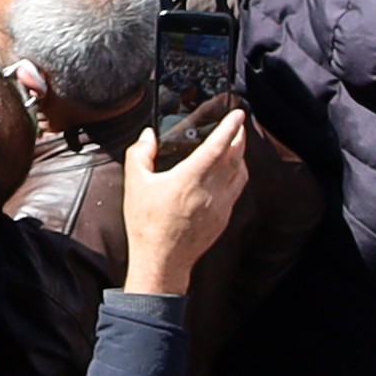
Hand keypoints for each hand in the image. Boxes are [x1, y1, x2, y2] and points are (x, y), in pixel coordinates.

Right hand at [121, 101, 253, 298]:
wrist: (162, 260)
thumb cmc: (147, 225)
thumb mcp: (135, 184)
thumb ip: (140, 154)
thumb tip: (148, 137)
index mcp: (190, 179)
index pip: (217, 146)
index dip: (229, 127)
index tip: (237, 114)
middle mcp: (210, 191)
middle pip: (235, 157)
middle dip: (239, 137)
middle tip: (239, 125)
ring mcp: (220, 206)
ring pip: (240, 174)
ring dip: (240, 156)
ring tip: (236, 146)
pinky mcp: (223, 219)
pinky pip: (236, 190)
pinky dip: (237, 175)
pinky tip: (229, 174)